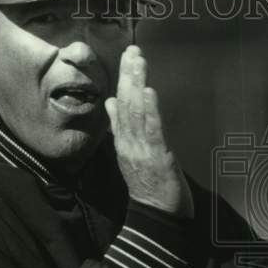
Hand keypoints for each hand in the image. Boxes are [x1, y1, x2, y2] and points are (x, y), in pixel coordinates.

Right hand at [105, 45, 193, 218]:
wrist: (155, 217)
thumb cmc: (148, 187)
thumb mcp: (130, 154)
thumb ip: (121, 128)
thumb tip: (110, 102)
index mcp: (123, 141)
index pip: (120, 105)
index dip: (123, 80)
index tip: (126, 56)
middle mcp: (129, 142)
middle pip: (126, 104)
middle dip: (129, 75)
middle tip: (133, 50)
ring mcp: (141, 149)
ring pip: (137, 113)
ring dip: (137, 85)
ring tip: (138, 62)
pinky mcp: (157, 157)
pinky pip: (152, 131)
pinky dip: (150, 110)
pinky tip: (149, 92)